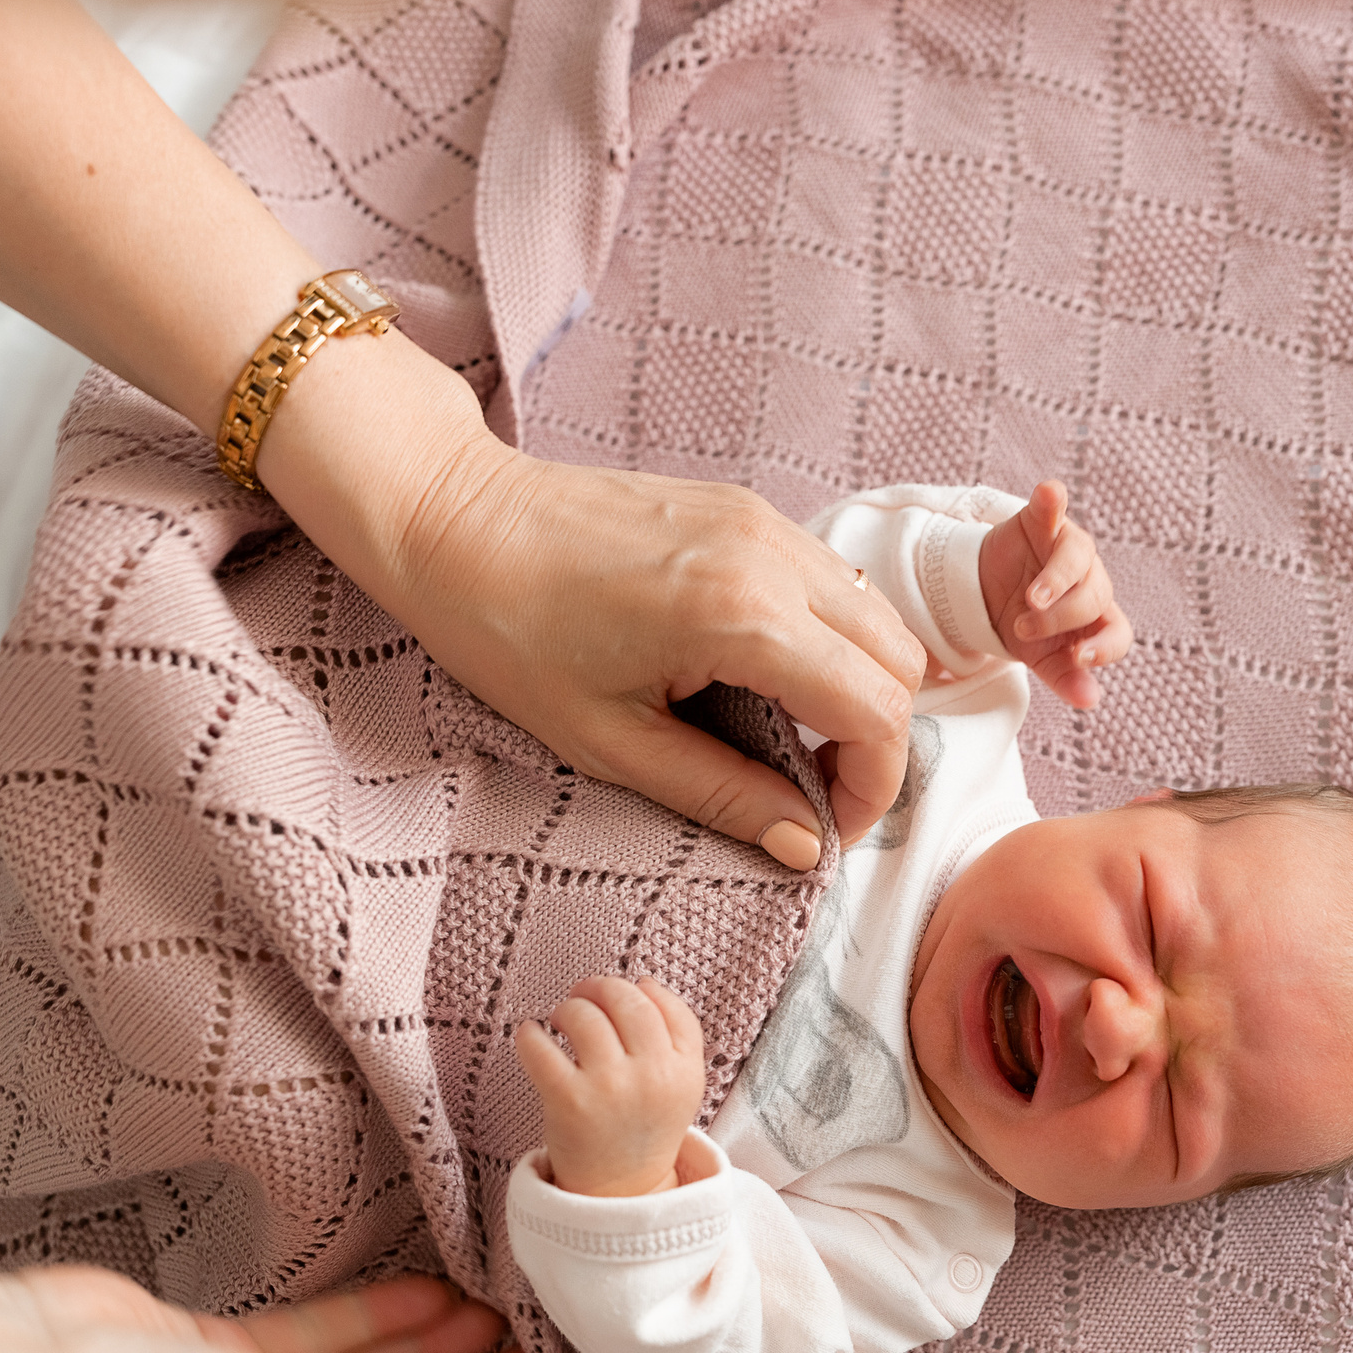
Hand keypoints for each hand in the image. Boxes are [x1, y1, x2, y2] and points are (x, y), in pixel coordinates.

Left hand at [261, 350, 926, 872]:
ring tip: (792, 743)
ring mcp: (764, 521)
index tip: (823, 831)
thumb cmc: (507, 632)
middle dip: (878, 743)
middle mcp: (772, 555)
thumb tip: (800, 844)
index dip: (871, 788)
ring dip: (860, 688)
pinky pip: (830, 583)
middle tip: (814, 795)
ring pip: (877, 617)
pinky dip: (829, 642)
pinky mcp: (745, 508)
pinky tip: (766, 681)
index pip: (877, 710)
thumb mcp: (609, 742)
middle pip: (901, 661)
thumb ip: (721, 795)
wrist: (451, 518)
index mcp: (742, 615)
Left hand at [513, 975, 706, 1197]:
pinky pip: (539, 1047)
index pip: (665, 1005)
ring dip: (566, 1009)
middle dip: (597, 988)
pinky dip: (527, 1035)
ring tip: (559, 1021)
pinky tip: (530, 1038)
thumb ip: (677, 1035)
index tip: (619, 997)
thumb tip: (645, 982)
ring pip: (583, 1015)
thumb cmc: (642, 1129)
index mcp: (685, 1071)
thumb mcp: (679, 1086)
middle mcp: (653, 1076)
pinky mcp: (569, 1102)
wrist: (619, 1194)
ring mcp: (611, 1088)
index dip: (639, 990)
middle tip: (582, 998)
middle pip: (625, 1000)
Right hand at [977, 481, 1133, 708]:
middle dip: (1060, 617)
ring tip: (1033, 598)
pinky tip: (1050, 493)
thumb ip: (1065, 677)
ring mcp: (1069, 549)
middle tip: (1024, 627)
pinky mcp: (1043, 523)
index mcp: (1096, 619)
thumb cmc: (1025, 629)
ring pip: (1078, 557)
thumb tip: (1090, 701)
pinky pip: (1052, 509)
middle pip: (1093, 597)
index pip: (1118, 634)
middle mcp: (1091, 581)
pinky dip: (1052, 500)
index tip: (1081, 657)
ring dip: (1057, 578)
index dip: (1106, 647)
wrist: (987, 595)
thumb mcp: (1040, 658)